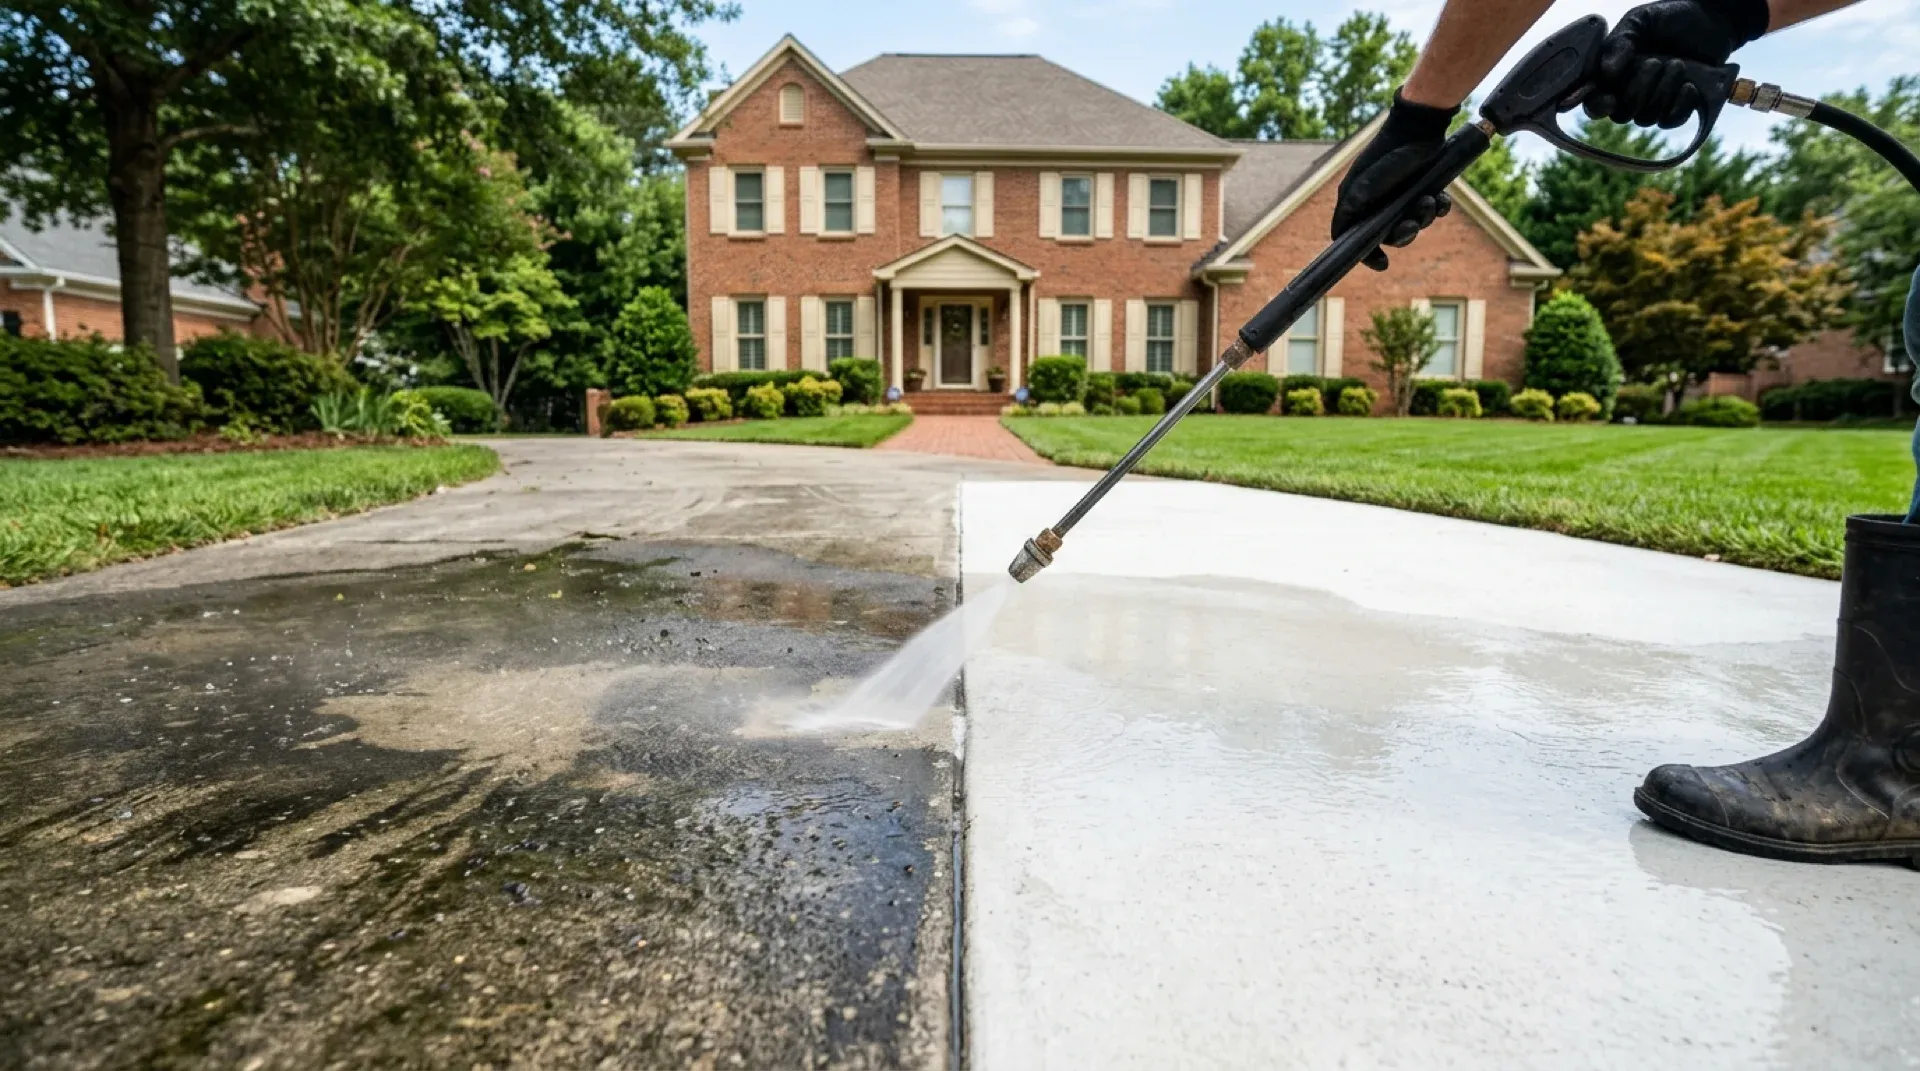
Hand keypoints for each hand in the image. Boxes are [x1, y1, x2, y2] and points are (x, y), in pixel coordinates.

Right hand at [1331, 92, 1455, 271]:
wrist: (1419, 127)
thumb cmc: (1387, 154)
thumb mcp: (1364, 182)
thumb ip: (1351, 209)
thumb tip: (1340, 236)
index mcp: (1358, 203)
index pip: (1355, 238)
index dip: (1368, 255)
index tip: (1383, 263)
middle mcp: (1378, 203)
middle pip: (1389, 236)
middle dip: (1404, 235)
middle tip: (1412, 225)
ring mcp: (1402, 196)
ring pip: (1414, 223)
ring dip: (1423, 218)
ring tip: (1428, 201)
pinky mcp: (1423, 188)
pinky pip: (1433, 210)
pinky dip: (1438, 208)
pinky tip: (1441, 198)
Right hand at [1583, 0, 1767, 127]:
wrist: (1712, 18)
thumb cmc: (1671, 17)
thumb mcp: (1640, 20)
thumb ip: (1619, 43)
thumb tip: (1605, 73)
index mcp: (1611, 73)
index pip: (1593, 102)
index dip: (1597, 106)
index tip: (1610, 99)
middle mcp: (1628, 91)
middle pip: (1621, 115)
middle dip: (1638, 91)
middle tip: (1656, 62)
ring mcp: (1653, 102)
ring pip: (1646, 118)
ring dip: (1663, 92)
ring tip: (1678, 64)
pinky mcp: (1677, 107)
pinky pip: (1670, 121)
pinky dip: (1680, 105)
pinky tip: (1689, 85)